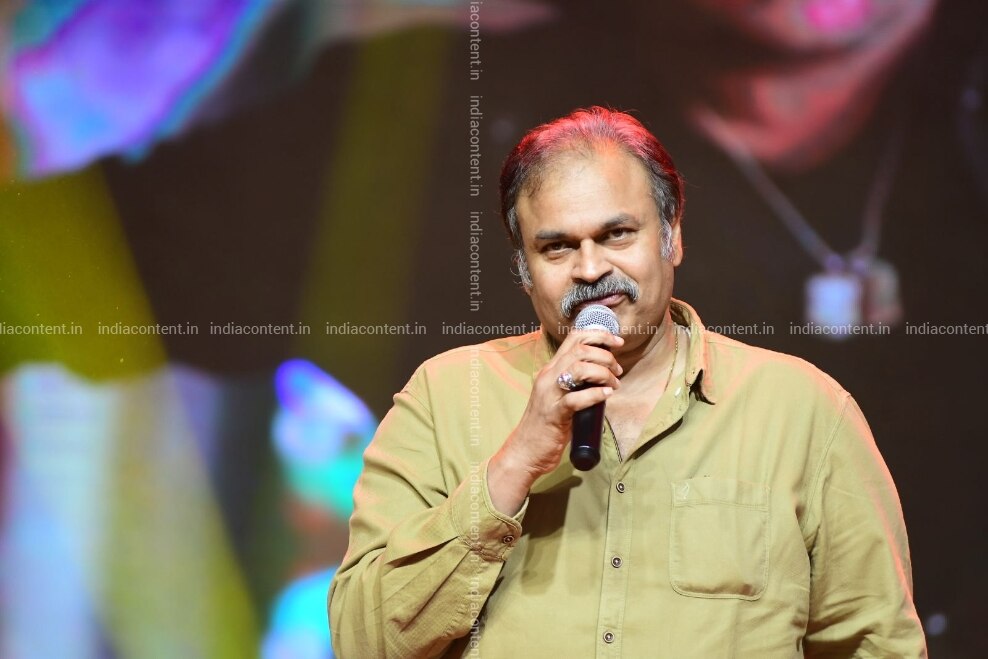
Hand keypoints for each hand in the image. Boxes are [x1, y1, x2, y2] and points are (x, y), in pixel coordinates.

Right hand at [487, 329, 623, 514]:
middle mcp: (548, 376)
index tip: (616, 342)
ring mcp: (549, 394)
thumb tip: (603, 379)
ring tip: (614, 384)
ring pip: (578, 368)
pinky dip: (596, 394)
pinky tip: (607, 395)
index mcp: (550, 370)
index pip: (574, 338)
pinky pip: (576, 398)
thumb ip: (575, 384)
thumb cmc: (546, 426)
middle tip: (617, 370)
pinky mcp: (554, 414)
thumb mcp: (559, 396)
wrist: (525, 451)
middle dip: (605, 355)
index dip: (599, 334)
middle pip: (580, 349)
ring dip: (603, 372)